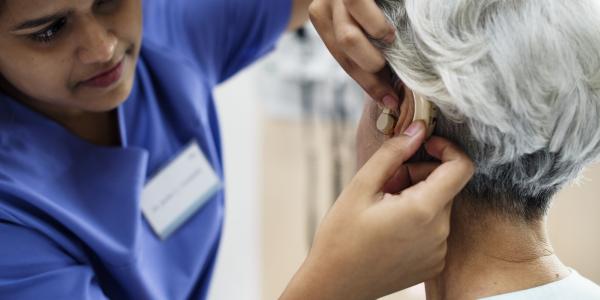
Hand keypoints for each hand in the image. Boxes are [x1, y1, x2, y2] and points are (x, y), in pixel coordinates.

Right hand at [280, 121, 474, 299]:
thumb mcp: (360, 187)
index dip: (447, 149)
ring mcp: (439, 251)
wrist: (335, 285)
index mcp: (423, 210)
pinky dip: (418, 219)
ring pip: (439, 206)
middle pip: (446, 186)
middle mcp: (440, 233)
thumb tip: (418, 128)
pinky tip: (389, 227)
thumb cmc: (341, 237)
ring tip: (383, 208)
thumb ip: (393, 153)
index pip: (462, 167)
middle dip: (419, 175)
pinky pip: (435, 228)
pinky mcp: (433, 263)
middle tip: (385, 183)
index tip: (423, 146)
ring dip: (417, 197)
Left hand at [309, 0, 398, 106]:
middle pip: (343, 52)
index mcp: (328, 19)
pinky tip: (388, 31)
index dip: (367, 83)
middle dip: (370, 76)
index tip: (389, 101)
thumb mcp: (371, 23)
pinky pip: (356, 6)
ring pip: (346, 37)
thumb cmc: (384, 2)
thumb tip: (391, 87)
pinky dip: (374, 25)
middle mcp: (325, 6)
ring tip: (391, 48)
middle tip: (394, 87)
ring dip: (370, 54)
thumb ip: (373, 45)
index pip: (343, 59)